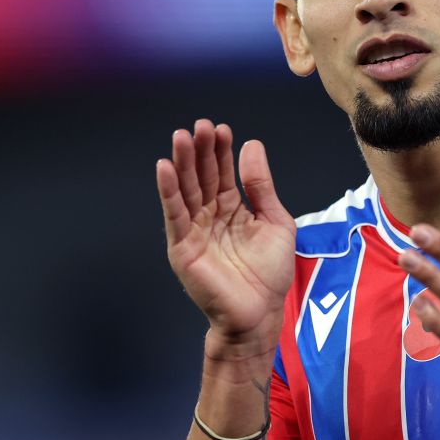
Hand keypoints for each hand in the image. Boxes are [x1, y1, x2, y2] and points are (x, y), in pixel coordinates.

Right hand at [156, 120, 295, 351]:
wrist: (260, 314)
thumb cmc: (270, 274)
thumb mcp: (275, 221)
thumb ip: (261, 186)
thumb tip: (252, 145)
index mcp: (232, 209)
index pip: (223, 173)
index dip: (221, 151)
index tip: (221, 129)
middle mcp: (209, 216)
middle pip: (202, 177)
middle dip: (200, 151)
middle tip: (199, 126)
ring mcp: (194, 230)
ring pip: (186, 190)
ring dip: (182, 163)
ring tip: (181, 137)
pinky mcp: (183, 247)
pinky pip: (174, 215)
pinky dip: (168, 192)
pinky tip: (165, 168)